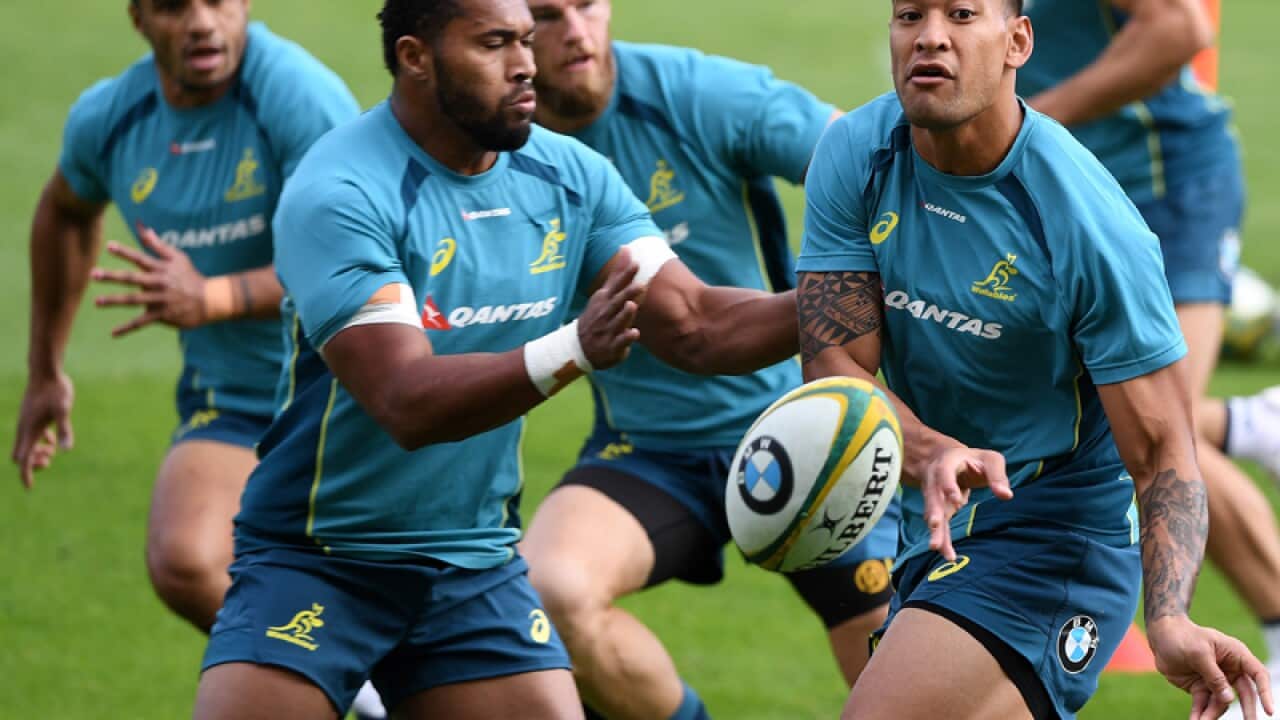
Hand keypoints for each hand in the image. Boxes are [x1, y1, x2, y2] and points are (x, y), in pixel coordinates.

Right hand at [12, 370, 74, 488]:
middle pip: (20, 455)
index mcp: (29, 431)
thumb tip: (66, 450)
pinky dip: (39, 441)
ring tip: (51, 452)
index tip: (30, 487)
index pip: (23, 458)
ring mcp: (27, 421)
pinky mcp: (32, 415)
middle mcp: (24, 428)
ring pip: (25, 444)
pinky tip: (51, 440)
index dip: (26, 474)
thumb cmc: (55, 390)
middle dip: (31, 463)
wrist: (46, 372)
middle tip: (47, 462)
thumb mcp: (63, 410)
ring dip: (35, 452)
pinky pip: (31, 434)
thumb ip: (64, 430)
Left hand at [91, 224, 206, 336]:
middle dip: (112, 276)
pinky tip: (113, 333)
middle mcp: (159, 283)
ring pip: (133, 300)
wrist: (209, 300)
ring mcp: (160, 300)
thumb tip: (144, 230)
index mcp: (161, 269)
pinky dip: (127, 328)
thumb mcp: (178, 258)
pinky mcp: (163, 315)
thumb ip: (159, 245)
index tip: (109, 246)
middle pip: (132, 279)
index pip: (140, 258)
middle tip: (93, 274)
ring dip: (114, 301)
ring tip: (97, 301)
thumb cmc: (191, 276)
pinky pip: (142, 322)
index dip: (125, 252)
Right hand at [578, 249, 642, 370]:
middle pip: (617, 302)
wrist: (578, 347)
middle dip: (627, 293)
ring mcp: (607, 330)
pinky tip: (634, 333)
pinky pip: (619, 342)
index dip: (626, 274)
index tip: (636, 262)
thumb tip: (626, 248)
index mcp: (605, 300)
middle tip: (640, 285)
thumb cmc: (597, 316)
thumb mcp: (604, 294)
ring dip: (624, 314)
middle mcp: (605, 313)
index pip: (616, 285)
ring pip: (617, 321)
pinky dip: (626, 338)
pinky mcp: (611, 346)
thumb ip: (618, 273)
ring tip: (632, 305)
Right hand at [921, 447, 1011, 560]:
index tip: (956, 500)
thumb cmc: (973, 460)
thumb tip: (1006, 496)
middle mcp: (934, 481)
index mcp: (946, 463)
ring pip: (932, 515)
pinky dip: (941, 539)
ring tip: (937, 549)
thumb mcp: (989, 459)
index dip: (948, 486)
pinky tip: (947, 555)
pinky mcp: (937, 510)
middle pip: (933, 497)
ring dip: (935, 531)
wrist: (945, 460)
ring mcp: (933, 496)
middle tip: (935, 526)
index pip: (944, 474)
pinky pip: (938, 526)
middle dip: (934, 512)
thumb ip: (997, 474)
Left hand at [1148, 615, 1273, 718]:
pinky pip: (1204, 704)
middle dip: (1246, 710)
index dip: (1265, 693)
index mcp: (1235, 655)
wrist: (1160, 636)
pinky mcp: (1200, 688)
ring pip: (1221, 702)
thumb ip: (1214, 676)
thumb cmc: (1182, 637)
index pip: (1258, 674)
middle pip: (1244, 694)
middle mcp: (1230, 669)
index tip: (1269, 711)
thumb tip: (1229, 699)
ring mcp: (1215, 680)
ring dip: (1213, 714)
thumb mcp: (1198, 654)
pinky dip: (1200, 714)